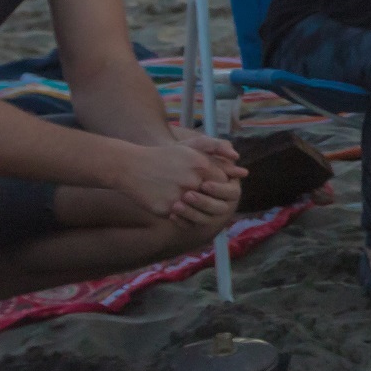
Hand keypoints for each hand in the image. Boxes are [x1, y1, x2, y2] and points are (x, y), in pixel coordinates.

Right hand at [117, 140, 241, 221]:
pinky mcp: (166, 209)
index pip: (223, 183)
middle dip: (213, 204)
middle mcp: (192, 181)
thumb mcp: (189, 150)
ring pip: (199, 213)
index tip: (217, 190)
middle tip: (209, 204)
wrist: (132, 166)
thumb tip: (238, 171)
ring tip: (196, 210)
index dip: (222, 189)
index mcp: (200, 165)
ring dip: (200, 213)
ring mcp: (179, 196)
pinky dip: (185, 220)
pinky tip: (183, 214)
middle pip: (214, 201)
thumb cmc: (164, 157)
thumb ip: (214, 158)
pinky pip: (183, 220)